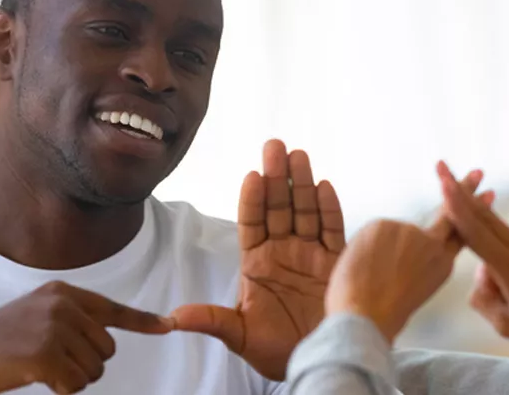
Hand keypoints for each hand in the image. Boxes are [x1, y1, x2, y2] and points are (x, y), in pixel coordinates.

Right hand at [0, 281, 171, 394]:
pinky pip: (76, 385)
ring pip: (94, 370)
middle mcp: (62, 304)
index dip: (142, 321)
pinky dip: (60, 390)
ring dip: (71, 380)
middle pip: (107, 349)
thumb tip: (106, 339)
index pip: (112, 309)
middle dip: (85, 366)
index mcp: (61, 293)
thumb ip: (71, 322)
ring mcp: (54, 327)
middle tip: (48, 364)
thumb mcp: (34, 319)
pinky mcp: (44, 353)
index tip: (168, 325)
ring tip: (36, 369)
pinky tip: (34, 379)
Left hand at [171, 139, 342, 380]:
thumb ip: (211, 320)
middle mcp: (284, 251)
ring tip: (298, 156)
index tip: (251, 176)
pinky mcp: (336, 263)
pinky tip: (324, 186)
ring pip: (306, 211)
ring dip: (302, 184)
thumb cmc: (273, 350)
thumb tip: (173, 318)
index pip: (252, 222)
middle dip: (277, 177)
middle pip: (279, 207)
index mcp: (257, 262)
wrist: (317, 362)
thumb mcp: (238, 335)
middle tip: (274, 146)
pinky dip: (329, 209)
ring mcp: (310, 254)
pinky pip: (333, 231)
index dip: (252, 200)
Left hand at [326, 170, 487, 341]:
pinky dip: (364, 247)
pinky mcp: (386, 224)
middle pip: (449, 213)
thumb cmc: (382, 314)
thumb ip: (416, 264)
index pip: (460, 232)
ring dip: (379, 249)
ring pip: (391, 232)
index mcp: (441, 265)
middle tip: (477, 173)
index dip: (472, 213)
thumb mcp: (413, 289)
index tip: (486, 194)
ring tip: (369, 274)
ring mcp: (410, 232)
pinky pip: (371, 232)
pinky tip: (362, 265)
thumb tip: (402, 249)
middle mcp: (432, 245)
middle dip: (464, 191)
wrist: (366, 317)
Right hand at [437, 162, 508, 371]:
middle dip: (462, 194)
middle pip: (486, 218)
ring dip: (496, 254)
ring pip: (503, 239)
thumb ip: (483, 295)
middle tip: (442, 168)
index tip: (445, 184)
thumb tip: (482, 270)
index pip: (479, 235)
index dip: (458, 208)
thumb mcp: (504, 325)